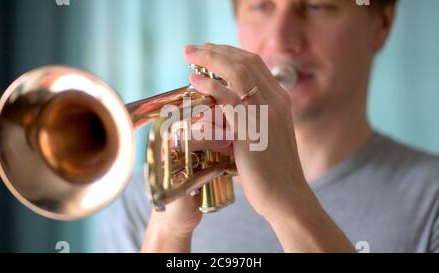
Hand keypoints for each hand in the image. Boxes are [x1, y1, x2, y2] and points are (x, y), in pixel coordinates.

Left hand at [184, 43, 308, 221]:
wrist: (287, 197)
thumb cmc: (272, 172)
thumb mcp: (264, 137)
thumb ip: (247, 120)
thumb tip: (222, 113)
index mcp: (280, 100)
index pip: (254, 63)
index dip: (230, 52)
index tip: (209, 50)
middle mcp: (276, 101)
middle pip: (245, 61)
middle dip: (216, 49)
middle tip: (193, 48)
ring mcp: (265, 113)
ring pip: (237, 72)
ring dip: (210, 59)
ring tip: (190, 55)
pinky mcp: (252, 129)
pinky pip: (228, 98)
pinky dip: (209, 85)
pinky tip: (194, 81)